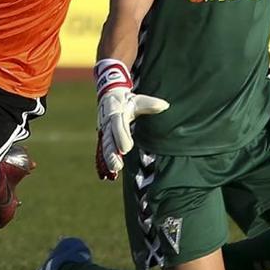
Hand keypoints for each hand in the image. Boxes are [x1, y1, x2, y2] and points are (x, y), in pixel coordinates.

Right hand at [95, 59, 168, 179]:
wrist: (110, 97)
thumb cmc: (128, 100)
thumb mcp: (138, 99)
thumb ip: (150, 104)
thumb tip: (165, 105)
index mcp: (116, 111)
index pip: (117, 124)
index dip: (121, 136)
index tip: (126, 149)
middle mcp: (108, 122)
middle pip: (109, 138)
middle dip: (112, 152)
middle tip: (117, 166)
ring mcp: (105, 130)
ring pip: (106, 145)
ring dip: (109, 158)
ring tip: (114, 170)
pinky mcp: (105, 137)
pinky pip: (105, 149)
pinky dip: (106, 160)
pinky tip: (110, 172)